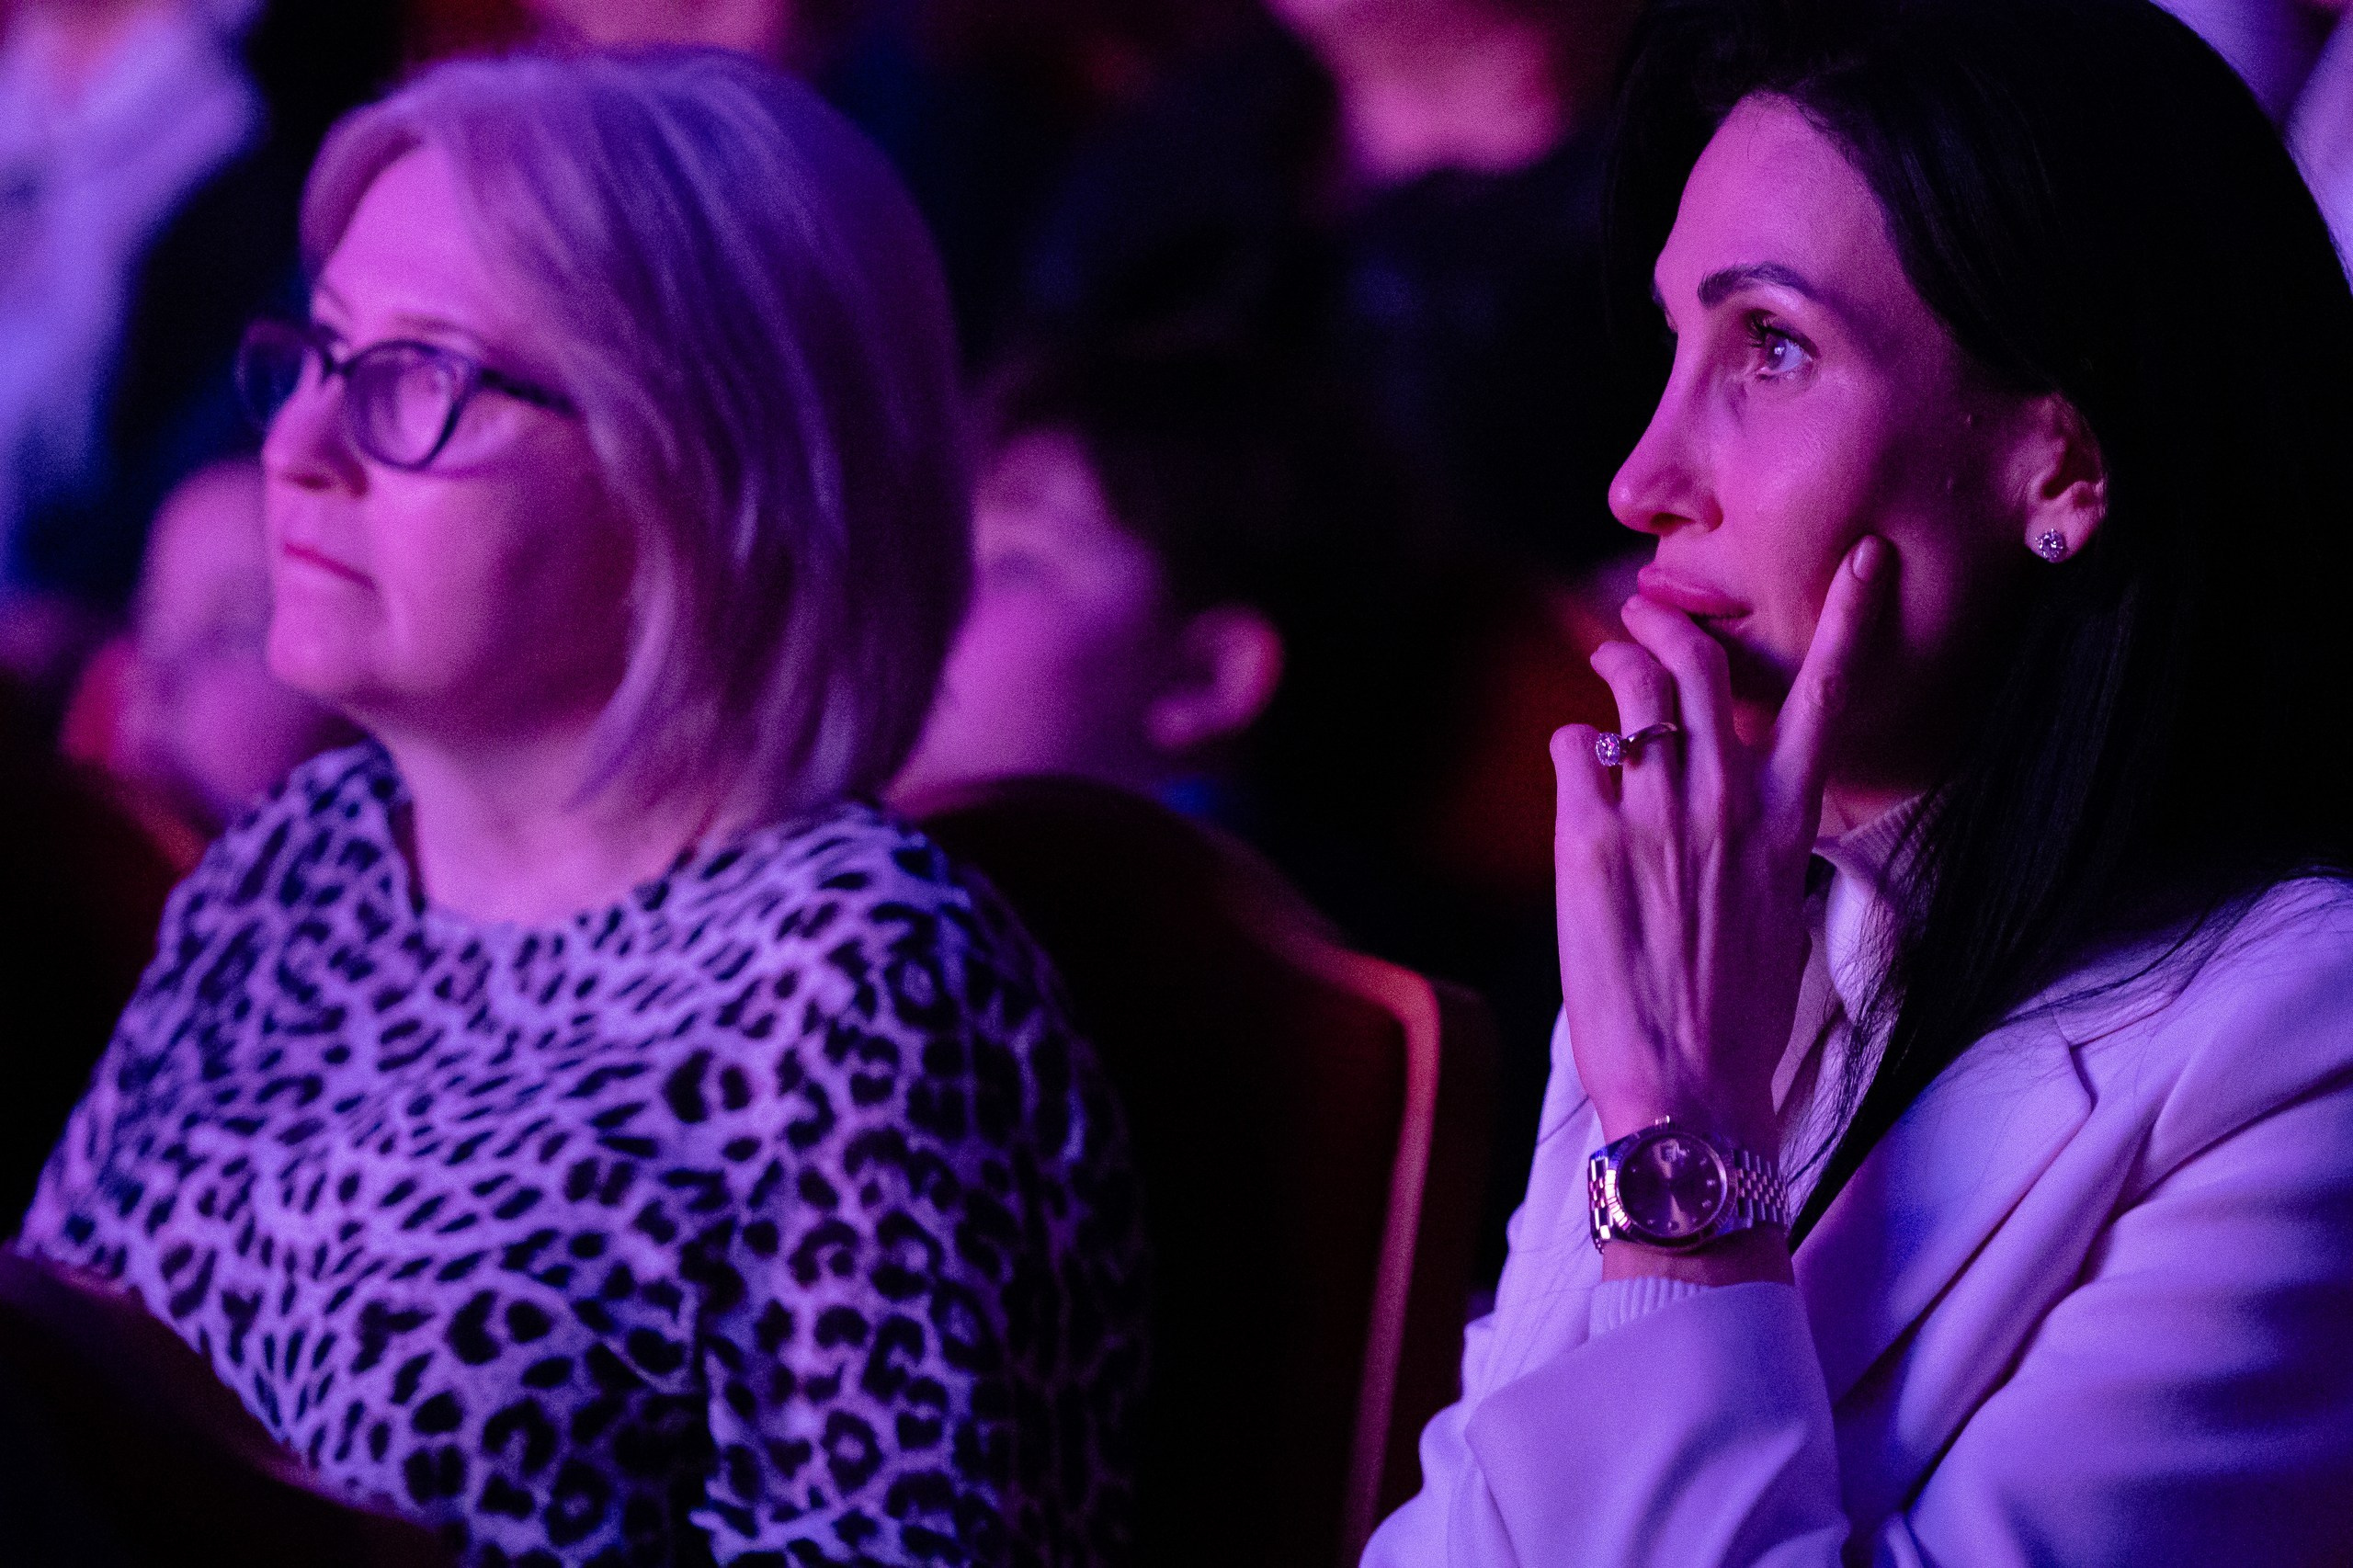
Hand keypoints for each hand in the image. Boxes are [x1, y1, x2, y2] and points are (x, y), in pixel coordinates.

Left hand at [1552, 537, 1889, 1158]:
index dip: (1848, 618)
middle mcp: (1729, 803)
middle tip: (1644, 612)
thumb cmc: (1736, 1023)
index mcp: (1789, 824)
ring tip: (1604, 656)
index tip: (1862, 560)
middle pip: (1699, 668)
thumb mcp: (1778, 920)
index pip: (1828, 697)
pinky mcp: (1589, 839)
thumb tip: (1726, 812)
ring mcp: (1658, 815)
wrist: (1686, 1091)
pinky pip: (1574, 753)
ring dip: (1614, 662)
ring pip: (1632, 694)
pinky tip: (1575, 761)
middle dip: (1669, 624)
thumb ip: (1757, 847)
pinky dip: (1573, 747)